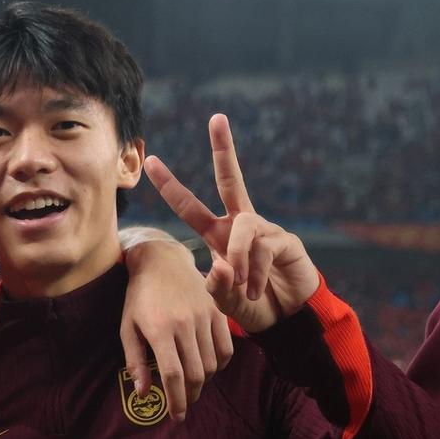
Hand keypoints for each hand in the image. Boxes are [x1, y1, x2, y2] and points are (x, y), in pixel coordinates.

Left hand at [121, 238, 233, 420]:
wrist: (162, 262)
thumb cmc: (139, 298)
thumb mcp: (127, 328)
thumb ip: (135, 361)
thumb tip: (143, 393)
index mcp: (159, 330)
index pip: (173, 375)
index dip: (176, 400)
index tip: (176, 416)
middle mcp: (185, 324)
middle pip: (196, 373)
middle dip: (190, 396)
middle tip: (184, 404)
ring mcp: (204, 317)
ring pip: (212, 364)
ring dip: (204, 382)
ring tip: (192, 386)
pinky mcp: (218, 311)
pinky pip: (226, 348)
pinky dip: (220, 364)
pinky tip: (208, 367)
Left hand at [144, 114, 318, 333]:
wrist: (287, 320)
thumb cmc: (251, 305)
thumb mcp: (223, 301)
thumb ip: (216, 286)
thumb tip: (219, 265)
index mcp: (218, 234)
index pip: (190, 206)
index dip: (171, 185)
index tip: (151, 160)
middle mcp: (240, 224)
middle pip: (231, 179)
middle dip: (224, 149)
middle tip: (217, 118)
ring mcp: (265, 230)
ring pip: (243, 229)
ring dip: (237, 258)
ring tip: (242, 287)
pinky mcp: (286, 241)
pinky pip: (263, 248)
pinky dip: (254, 271)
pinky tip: (255, 289)